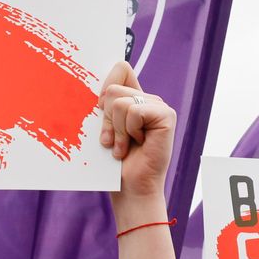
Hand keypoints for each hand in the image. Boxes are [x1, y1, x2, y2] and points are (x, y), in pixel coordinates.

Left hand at [98, 62, 176, 202]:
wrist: (130, 188)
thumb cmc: (113, 164)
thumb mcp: (102, 129)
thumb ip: (103, 106)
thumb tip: (93, 85)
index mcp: (133, 98)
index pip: (120, 69)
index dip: (104, 87)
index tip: (99, 110)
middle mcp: (147, 99)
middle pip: (113, 88)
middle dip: (106, 119)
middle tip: (111, 141)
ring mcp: (158, 106)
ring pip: (120, 101)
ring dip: (116, 130)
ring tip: (122, 147)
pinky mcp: (166, 116)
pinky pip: (134, 111)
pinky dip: (128, 131)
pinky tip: (136, 144)